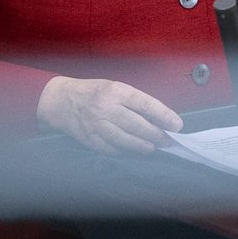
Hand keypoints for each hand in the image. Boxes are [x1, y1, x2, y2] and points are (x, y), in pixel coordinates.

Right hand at [37, 76, 183, 154]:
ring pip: (124, 139)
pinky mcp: (89, 138)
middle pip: (136, 125)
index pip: (145, 104)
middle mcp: (106, 108)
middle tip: (168, 140)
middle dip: (156, 134)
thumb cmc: (93, 92)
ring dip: (142, 145)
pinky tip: (133, 150)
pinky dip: (124, 150)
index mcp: (116, 91)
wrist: (61, 100)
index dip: (164, 115)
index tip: (176, 124)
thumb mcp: (115, 87)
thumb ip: (135, 101)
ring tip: (153, 147)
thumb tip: (159, 117)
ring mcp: (96, 125)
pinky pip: (110, 148)